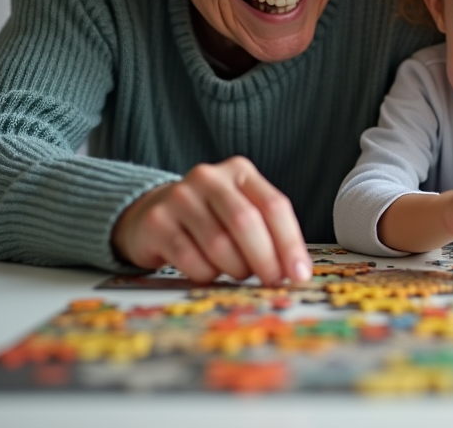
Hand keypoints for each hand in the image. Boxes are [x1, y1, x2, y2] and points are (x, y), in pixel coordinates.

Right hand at [111, 155, 312, 285]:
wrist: (153, 214)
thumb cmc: (210, 218)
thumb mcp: (242, 211)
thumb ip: (269, 232)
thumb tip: (296, 271)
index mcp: (239, 171)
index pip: (274, 205)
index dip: (290, 243)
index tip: (299, 274)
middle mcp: (209, 178)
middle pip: (246, 222)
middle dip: (265, 259)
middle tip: (272, 282)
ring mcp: (180, 197)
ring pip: (218, 244)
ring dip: (235, 269)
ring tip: (237, 272)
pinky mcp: (157, 221)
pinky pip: (190, 258)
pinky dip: (206, 274)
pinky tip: (209, 271)